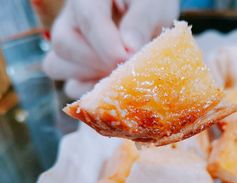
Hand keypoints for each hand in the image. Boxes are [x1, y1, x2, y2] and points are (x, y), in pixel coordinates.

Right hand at [43, 0, 178, 97]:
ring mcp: (71, 46)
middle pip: (64, 44)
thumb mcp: (153, 6)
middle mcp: (72, 20)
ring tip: (121, 74)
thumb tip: (129, 49)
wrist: (152, 17)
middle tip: (127, 66)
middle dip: (98, 61)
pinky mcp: (77, 70)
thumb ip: (141, 21)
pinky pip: (72, 87)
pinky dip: (92, 93)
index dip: (106, 44)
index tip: (126, 58)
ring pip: (57, 66)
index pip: (87, 18)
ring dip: (91, 77)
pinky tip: (115, 86)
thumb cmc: (153, 5)